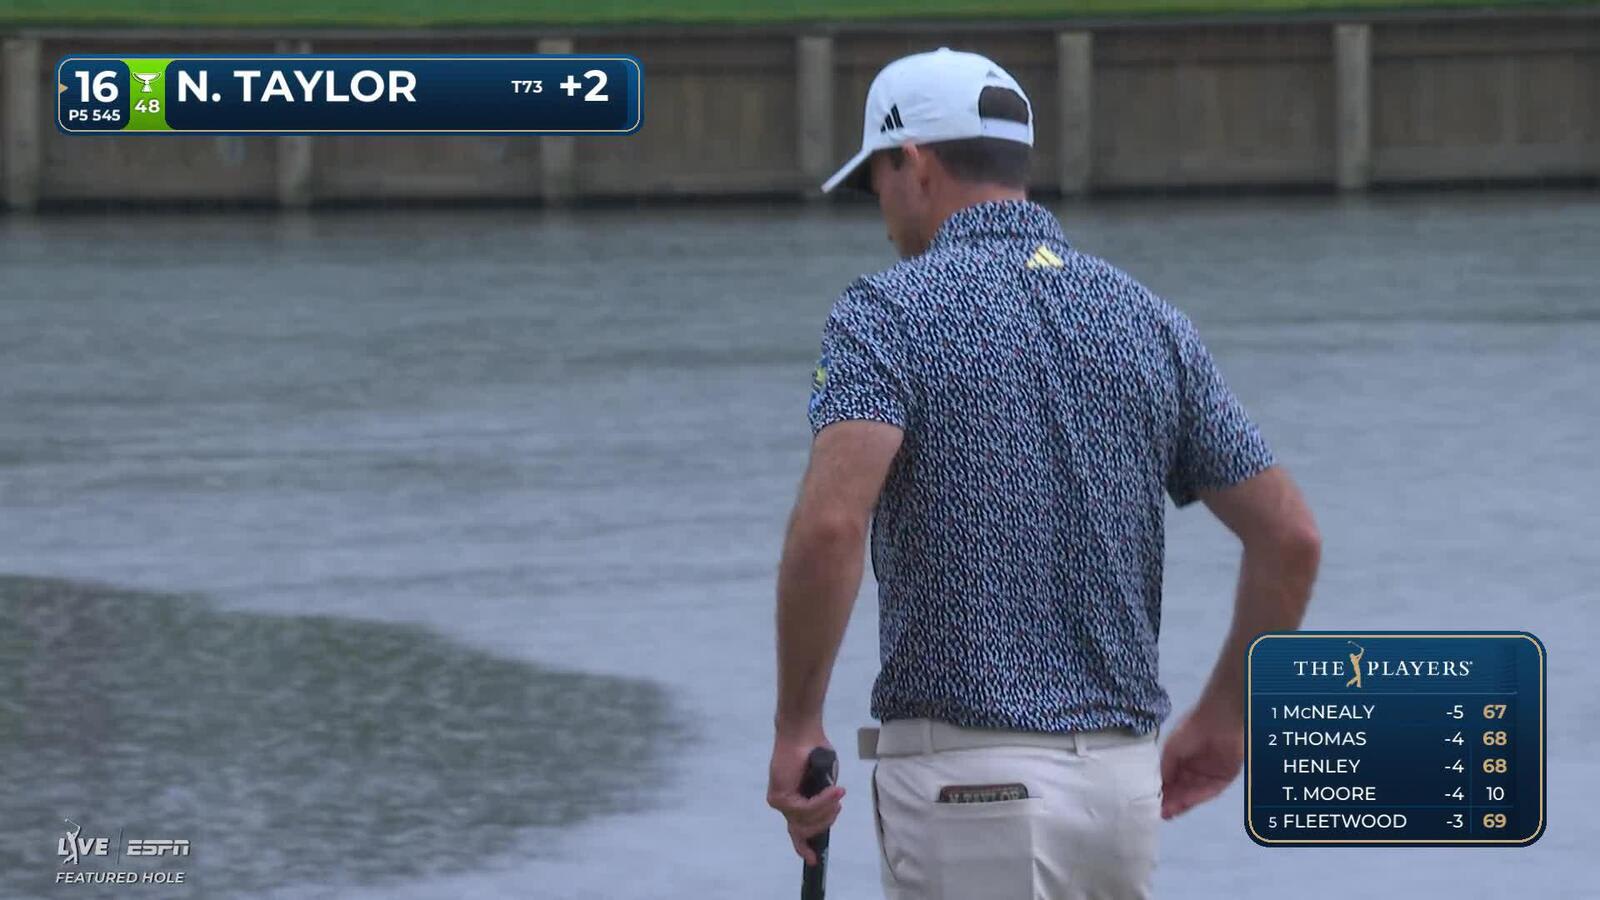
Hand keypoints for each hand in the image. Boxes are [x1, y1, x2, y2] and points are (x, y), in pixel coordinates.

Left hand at [766, 726, 844, 864]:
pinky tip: (833, 791)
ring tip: (838, 792)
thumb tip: (828, 813)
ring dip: (827, 808)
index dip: (804, 846)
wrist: (803, 732)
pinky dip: (822, 801)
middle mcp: (785, 804)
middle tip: (839, 806)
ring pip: (806, 821)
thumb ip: (825, 799)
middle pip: (805, 830)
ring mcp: (780, 802)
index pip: (797, 830)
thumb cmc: (816, 751)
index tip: (814, 860)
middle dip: (826, 821)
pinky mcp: (779, 797)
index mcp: (795, 801)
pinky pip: (804, 809)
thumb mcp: (826, 781)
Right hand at [1159, 699, 1243, 818]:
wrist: (1218, 722)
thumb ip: (1165, 769)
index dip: (1162, 793)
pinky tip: (1184, 804)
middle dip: (1170, 802)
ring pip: (1193, 793)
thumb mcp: (1170, 749)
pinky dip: (1196, 798)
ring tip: (1168, 813)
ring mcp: (1209, 775)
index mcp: (1181, 761)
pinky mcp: (1224, 778)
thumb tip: (1159, 788)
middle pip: (1182, 790)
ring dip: (1181, 803)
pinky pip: (1209, 791)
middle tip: (1158, 813)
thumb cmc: (1190, 731)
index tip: (1151, 805)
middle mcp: (1194, 770)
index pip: (1171, 782)